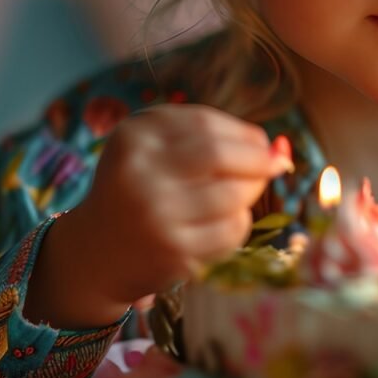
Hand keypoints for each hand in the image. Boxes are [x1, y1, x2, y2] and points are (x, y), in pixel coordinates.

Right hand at [27, 105, 290, 328]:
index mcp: (136, 135)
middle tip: (270, 168)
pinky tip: (219, 224)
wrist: (95, 253)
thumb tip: (282, 148)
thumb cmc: (141, 189)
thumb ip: (219, 139)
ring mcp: (156, 213)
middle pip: (222, 155)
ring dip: (251, 194)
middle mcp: (140, 171)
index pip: (207, 124)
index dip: (245, 135)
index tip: (261, 145)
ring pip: (235, 194)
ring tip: (238, 197)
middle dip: (258, 162)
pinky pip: (232, 230)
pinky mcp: (173, 251)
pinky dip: (239, 224)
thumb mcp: (162, 150)